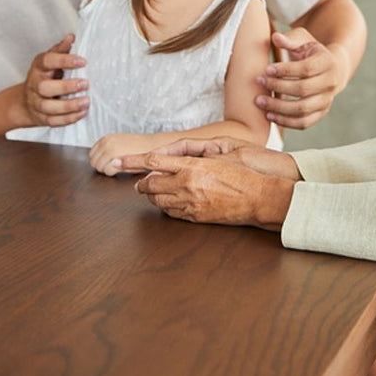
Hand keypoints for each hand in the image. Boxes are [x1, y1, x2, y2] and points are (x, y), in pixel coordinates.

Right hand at [21, 34, 89, 126]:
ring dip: (68, 106)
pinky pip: (53, 121)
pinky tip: (81, 113)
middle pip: (45, 88)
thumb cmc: (44, 76)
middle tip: (85, 83)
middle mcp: (35, 85)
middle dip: (66, 87)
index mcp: (39, 68)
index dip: (64, 60)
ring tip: (86, 101)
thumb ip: (61, 50)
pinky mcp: (41, 117)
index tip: (83, 61)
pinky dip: (67, 119)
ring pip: (48, 107)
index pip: (48, 61)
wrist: (25, 101)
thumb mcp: (50, 60)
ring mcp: (36, 103)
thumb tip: (71, 36)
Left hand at [90, 133, 151, 175]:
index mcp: (105, 138)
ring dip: (107, 169)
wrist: (152, 146)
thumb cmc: (138, 147)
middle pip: (93, 162)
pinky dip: (112, 172)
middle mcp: (106, 142)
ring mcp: (110, 149)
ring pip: (98, 167)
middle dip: (102, 166)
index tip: (110, 162)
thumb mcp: (119, 144)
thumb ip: (106, 150)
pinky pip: (106, 170)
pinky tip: (121, 168)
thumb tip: (96, 161)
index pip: (92, 155)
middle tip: (115, 166)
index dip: (100, 161)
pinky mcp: (115, 157)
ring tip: (118, 166)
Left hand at [128, 153, 295, 228]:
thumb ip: (191, 160)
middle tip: (139, 183)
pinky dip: (166, 207)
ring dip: (153, 196)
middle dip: (142, 184)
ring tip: (155, 192)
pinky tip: (170, 203)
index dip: (133, 161)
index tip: (119, 161)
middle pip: (150, 184)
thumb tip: (172, 160)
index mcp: (191, 166)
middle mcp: (186, 185)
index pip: (153, 162)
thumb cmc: (240, 174)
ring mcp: (190, 203)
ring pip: (158, 201)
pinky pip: (171, 213)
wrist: (256, 197)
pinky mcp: (195, 217)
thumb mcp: (215, 158)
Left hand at [255, 29, 346, 128]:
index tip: (266, 69)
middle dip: (278, 87)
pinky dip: (286, 121)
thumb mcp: (303, 40)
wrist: (329, 69)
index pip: (306, 69)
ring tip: (260, 101)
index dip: (285, 70)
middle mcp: (331, 83)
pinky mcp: (320, 114)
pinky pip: (303, 123)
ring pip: (303, 109)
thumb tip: (275, 37)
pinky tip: (269, 115)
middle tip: (259, 82)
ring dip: (279, 107)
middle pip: (303, 89)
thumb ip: (290, 39)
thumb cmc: (310, 52)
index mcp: (327, 62)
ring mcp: (327, 101)